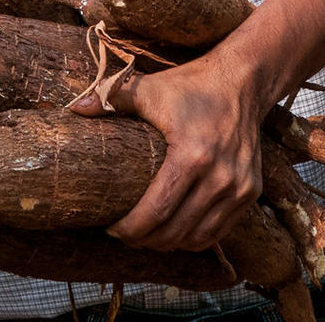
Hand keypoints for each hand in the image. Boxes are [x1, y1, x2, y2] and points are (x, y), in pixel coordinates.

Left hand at [70, 54, 267, 251]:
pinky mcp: (251, 192)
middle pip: (175, 231)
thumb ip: (110, 97)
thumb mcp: (150, 88)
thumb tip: (73, 108)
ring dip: (169, 244)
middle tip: (124, 235)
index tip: (111, 228)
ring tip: (146, 237)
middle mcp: (220, 176)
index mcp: (192, 154)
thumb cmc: (192, 85)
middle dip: (144, 240)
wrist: (243, 80)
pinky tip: (175, 232)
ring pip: (197, 238)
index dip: (130, 229)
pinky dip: (194, 239)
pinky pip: (218, 231)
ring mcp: (239, 187)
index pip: (156, 211)